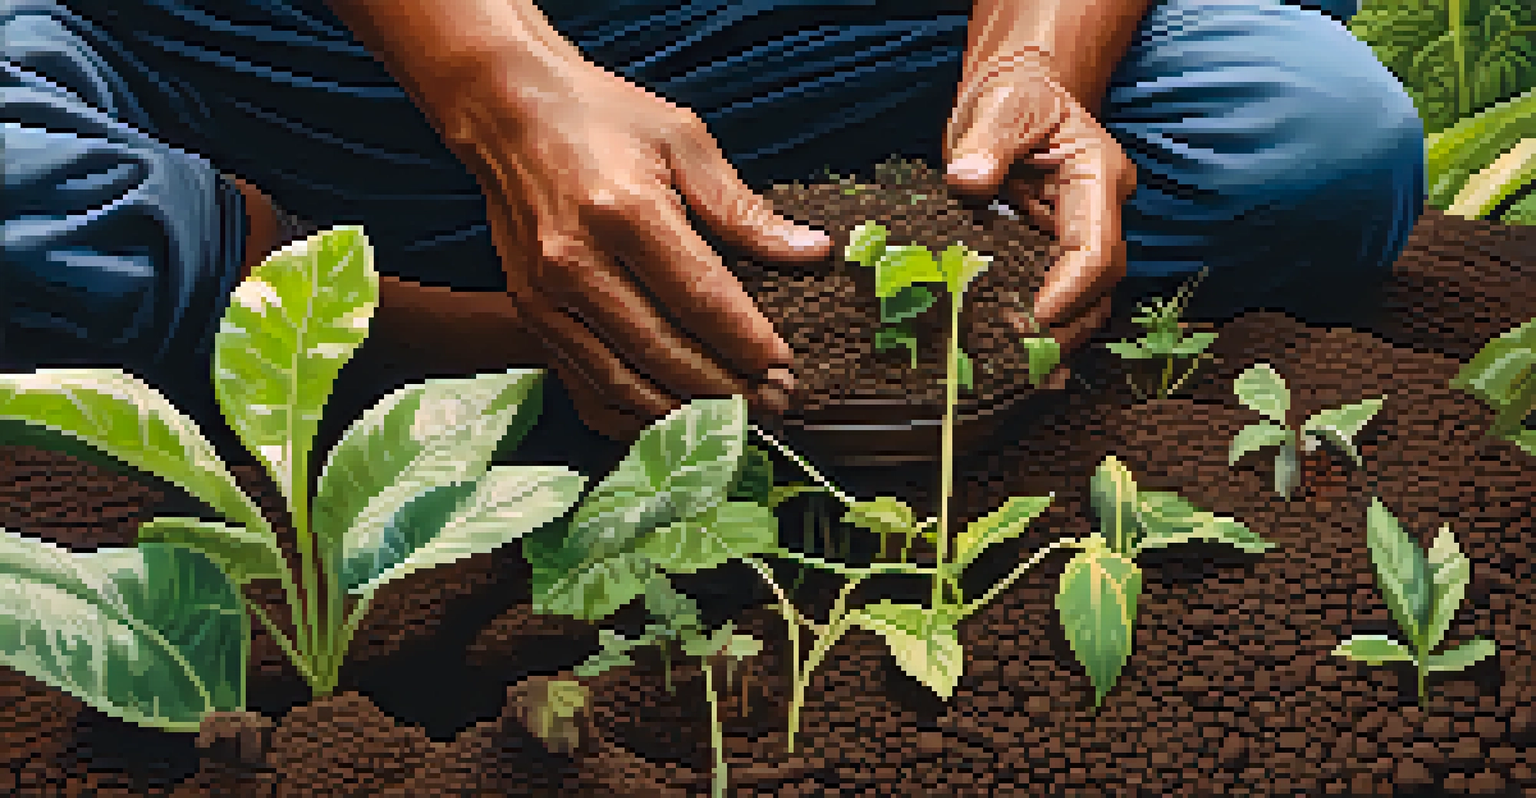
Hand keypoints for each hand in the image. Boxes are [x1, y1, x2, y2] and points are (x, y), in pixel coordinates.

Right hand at [442, 57, 832, 437]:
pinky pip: (585, 386)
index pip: (700, 300)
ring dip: (683, 412)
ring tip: (734, 420)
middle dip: (726, 388)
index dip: (747, 342)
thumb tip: (811, 252)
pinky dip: (631, 415)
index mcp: (625, 212)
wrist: (507, 112)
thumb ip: (743, 209)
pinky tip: (672, 420)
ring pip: (624, 382)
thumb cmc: (601, 119)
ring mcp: (545, 297)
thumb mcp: (683, 142)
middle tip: (774, 404)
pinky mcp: (529, 316)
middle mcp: (577, 263)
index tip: (784, 366)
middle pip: (664, 351)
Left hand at [943, 47, 1136, 357]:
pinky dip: (1040, 328)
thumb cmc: (1012, 99)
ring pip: (1085, 303)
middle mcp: (1099, 215)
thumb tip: (970, 180)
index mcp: (1097, 178)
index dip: (1070, 290)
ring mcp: (1078, 238)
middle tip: (1017, 352)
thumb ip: (988, 142)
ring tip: (1013, 361)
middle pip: (1098, 287)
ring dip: (1053, 336)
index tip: (1035, 317)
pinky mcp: (1053, 254)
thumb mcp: (1001, 106)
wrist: (1013, 99)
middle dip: (1063, 325)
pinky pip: (1058, 299)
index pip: (1095, 249)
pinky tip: (1012, 354)